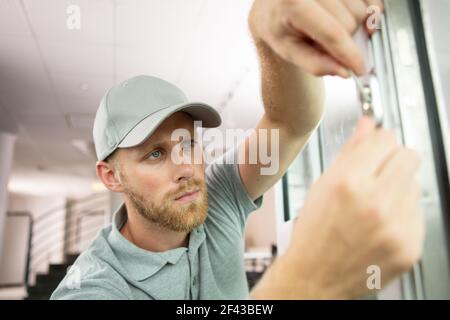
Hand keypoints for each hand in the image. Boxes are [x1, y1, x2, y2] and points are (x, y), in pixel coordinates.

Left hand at [248, 0, 383, 76]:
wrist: (273, 3)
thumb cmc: (277, 23)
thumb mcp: (286, 48)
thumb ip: (314, 63)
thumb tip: (343, 71)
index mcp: (292, 3)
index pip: (332, 32)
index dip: (349, 54)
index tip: (360, 69)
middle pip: (350, 22)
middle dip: (345, 40)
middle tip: (328, 43)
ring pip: (362, 10)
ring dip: (353, 25)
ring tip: (330, 26)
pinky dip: (367, 10)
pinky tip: (353, 17)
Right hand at [252, 117, 424, 298]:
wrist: (316, 276)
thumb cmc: (314, 233)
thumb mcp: (323, 185)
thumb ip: (350, 152)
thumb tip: (368, 126)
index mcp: (348, 184)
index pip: (384, 140)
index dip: (377, 141)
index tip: (375, 147)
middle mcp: (376, 204)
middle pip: (408, 157)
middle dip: (392, 161)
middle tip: (376, 175)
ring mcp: (397, 228)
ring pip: (415, 185)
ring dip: (397, 189)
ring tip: (373, 206)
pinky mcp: (410, 246)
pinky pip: (417, 213)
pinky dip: (402, 214)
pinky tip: (381, 223)